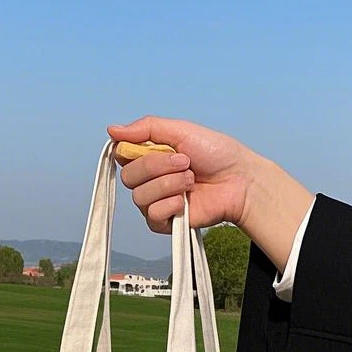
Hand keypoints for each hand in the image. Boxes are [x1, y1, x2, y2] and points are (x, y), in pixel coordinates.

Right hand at [108, 117, 254, 233]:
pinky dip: (170, 205)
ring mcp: (156, 202)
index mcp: (149, 157)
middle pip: (128, 177)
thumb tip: (112, 130)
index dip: (134, 152)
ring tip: (191, 180)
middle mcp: (149, 180)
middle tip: (184, 162)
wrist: (239, 180)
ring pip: (139, 197)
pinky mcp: (165, 223)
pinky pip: (152, 216)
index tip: (157, 147)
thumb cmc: (216, 154)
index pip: (121, 156)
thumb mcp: (181, 130)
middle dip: (158, 167)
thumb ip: (146, 128)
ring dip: (169, 185)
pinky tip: (186, 201)